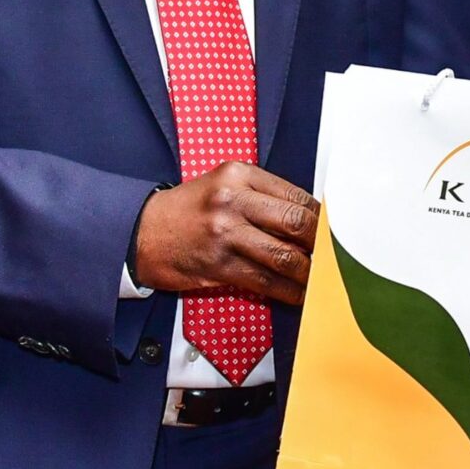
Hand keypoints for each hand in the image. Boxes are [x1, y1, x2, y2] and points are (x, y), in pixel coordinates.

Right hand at [133, 163, 318, 304]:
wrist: (139, 232)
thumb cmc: (187, 210)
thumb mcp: (223, 184)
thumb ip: (262, 194)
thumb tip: (308, 216)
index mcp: (239, 175)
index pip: (296, 195)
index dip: (320, 216)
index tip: (330, 230)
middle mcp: (233, 201)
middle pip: (296, 222)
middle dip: (319, 243)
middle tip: (330, 254)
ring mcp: (225, 234)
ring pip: (284, 256)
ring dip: (308, 272)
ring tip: (318, 278)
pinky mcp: (218, 266)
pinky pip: (265, 282)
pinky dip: (288, 291)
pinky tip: (298, 293)